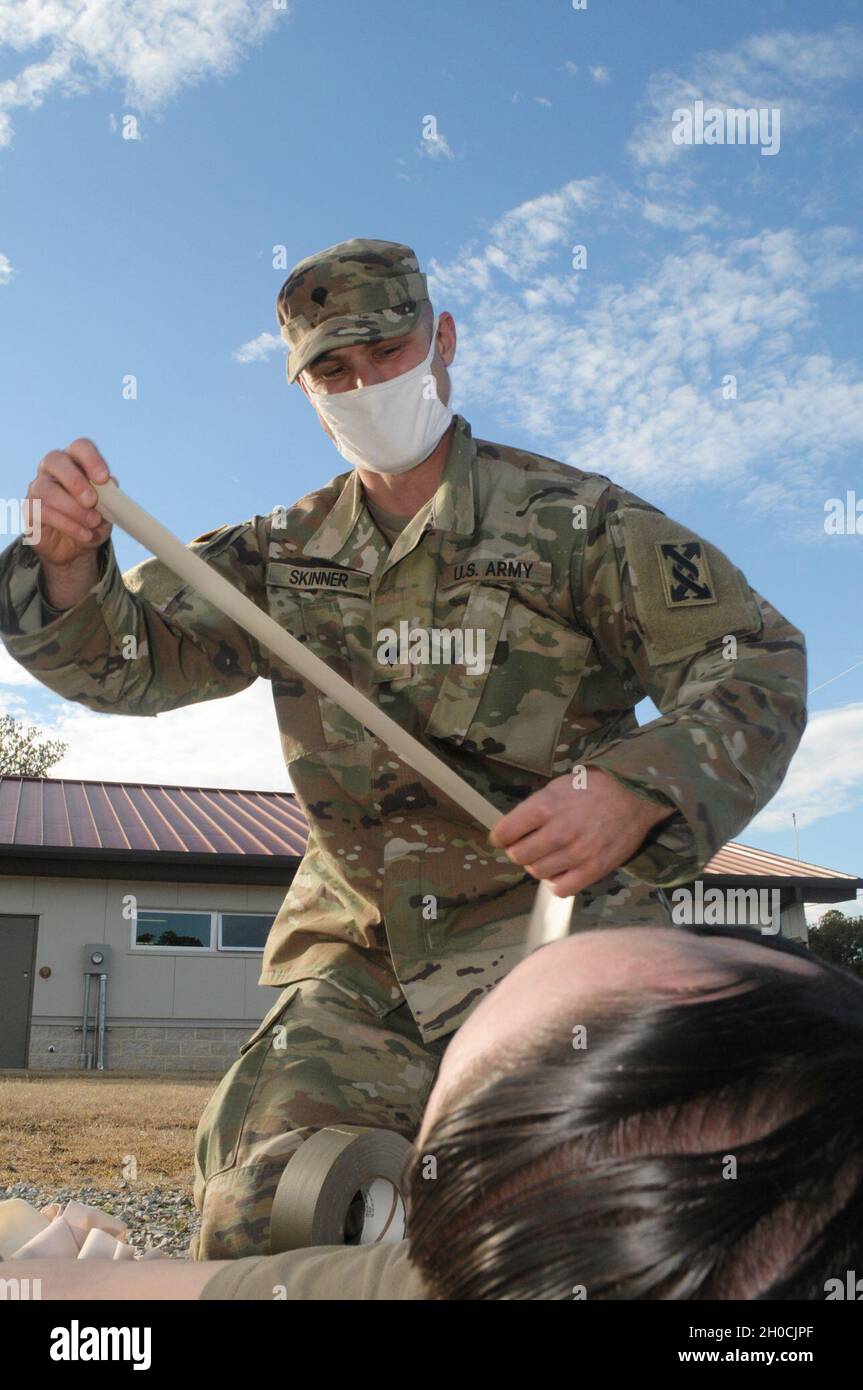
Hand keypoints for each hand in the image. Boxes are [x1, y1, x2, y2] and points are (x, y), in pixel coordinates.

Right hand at [26, 437, 114, 568]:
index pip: (80, 447)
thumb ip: (110, 496)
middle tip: (92, 501)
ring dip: (73, 509)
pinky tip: (85, 534)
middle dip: (75, 481)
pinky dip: (68, 525)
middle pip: (55, 460)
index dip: (92, 459)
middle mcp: (52, 469)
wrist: (76, 548)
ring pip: (48, 490)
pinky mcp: (30, 510)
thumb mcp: (108, 510)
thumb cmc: (92, 520)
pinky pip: (43, 512)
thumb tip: (111, 484)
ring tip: (93, 522)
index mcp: (75, 462)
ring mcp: (38, 488)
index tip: (104, 479)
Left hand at [488, 767, 674, 897]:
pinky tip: (561, 871)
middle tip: (528, 846)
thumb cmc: (594, 787)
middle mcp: (558, 831)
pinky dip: (556, 883)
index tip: (503, 838)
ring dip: (537, 866)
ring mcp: (576, 853)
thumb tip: (515, 829)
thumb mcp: (558, 786)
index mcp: (546, 806)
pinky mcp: (594, 869)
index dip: (500, 837)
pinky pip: (561, 889)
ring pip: (537, 872)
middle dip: (518, 851)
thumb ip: (536, 808)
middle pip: (519, 855)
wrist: (635, 795)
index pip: (505, 832)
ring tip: (548, 856)